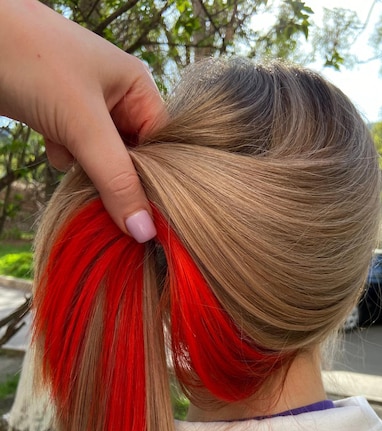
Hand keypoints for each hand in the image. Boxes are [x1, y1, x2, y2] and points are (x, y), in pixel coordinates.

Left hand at [0, 0, 166, 241]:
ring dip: (88, 167)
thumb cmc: (33, 62)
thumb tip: (144, 229)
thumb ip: (116, 180)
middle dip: (116, 175)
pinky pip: (75, 150)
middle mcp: (117, 95)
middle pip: (132, 154)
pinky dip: (65, 155)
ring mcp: (86, 106)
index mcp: (137, 86)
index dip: (154, 179)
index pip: (160, 145)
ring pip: (102, 157)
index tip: (147, 213)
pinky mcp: (60, 115)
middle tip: (111, 200)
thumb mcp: (83, 126)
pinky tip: (52, 145)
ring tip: (73, 155)